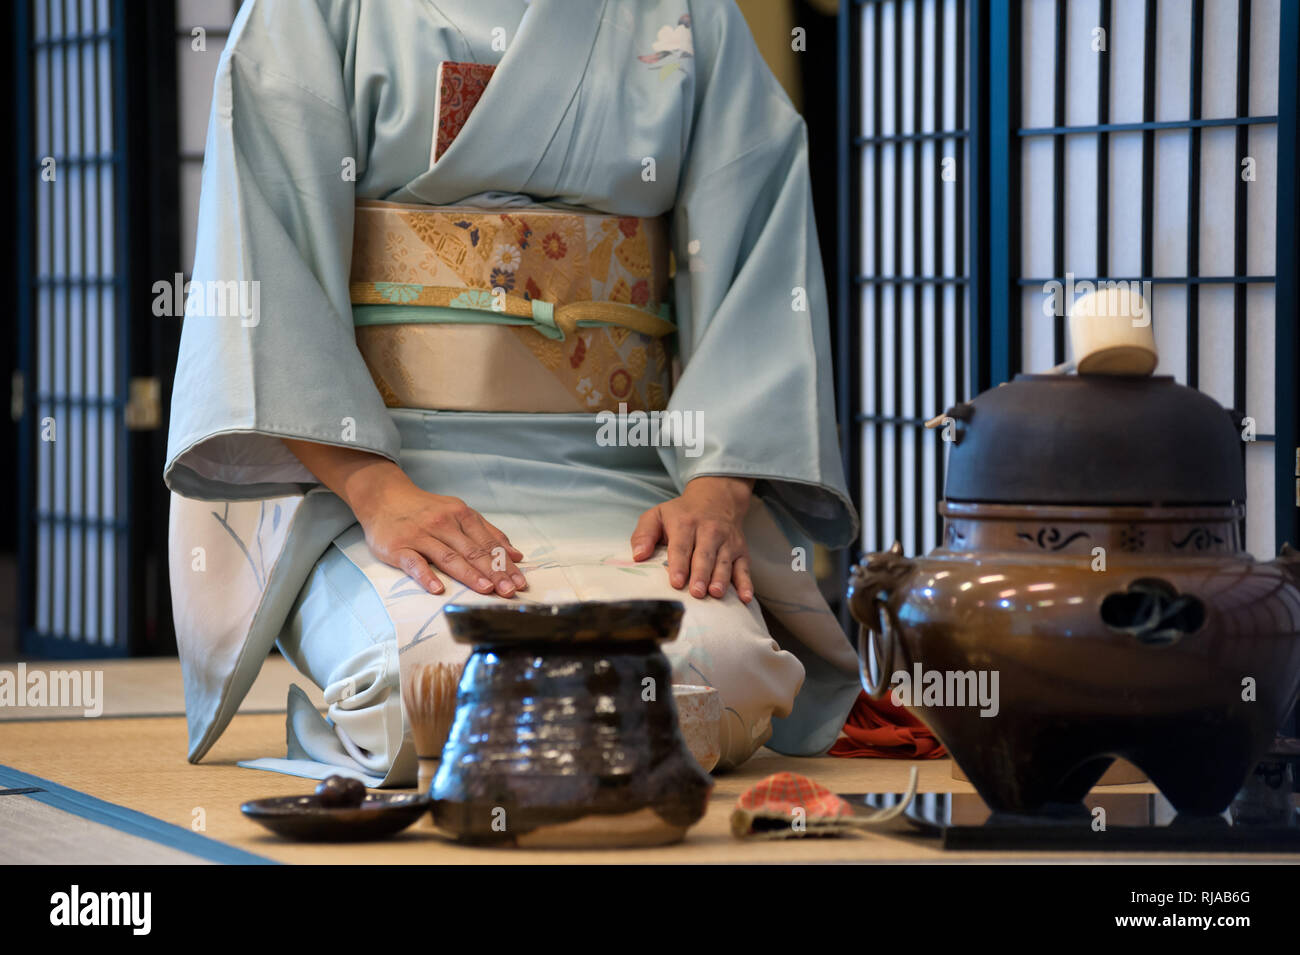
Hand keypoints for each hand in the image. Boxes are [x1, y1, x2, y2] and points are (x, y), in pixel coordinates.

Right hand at [281, 440, 524, 596]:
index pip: (488, 543)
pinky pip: (414, 563)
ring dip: (469, 574)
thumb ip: (487, 532)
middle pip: (473, 551)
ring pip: (448, 557)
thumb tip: (516, 555)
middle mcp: (443, 524)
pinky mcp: (398, 547)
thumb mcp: (459, 512)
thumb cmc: (426, 510)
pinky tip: (438, 589)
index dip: (505, 564)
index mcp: (461, 515)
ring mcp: (420, 535)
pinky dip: (426, 576)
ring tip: (487, 589)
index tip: (520, 582)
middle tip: (510, 591)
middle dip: (494, 572)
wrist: (384, 497)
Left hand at [630, 476, 754, 602]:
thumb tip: (638, 556)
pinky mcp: (741, 551)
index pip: (681, 546)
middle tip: (696, 592)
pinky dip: (746, 583)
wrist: (717, 499)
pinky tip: (744, 598)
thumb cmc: (682, 514)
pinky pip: (744, 568)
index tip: (675, 582)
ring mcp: (727, 542)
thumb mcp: (657, 515)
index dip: (679, 564)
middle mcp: (709, 532)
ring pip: (724, 562)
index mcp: (685, 524)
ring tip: (715, 593)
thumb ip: (644, 534)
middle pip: (704, 555)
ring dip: (721, 579)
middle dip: (700, 574)